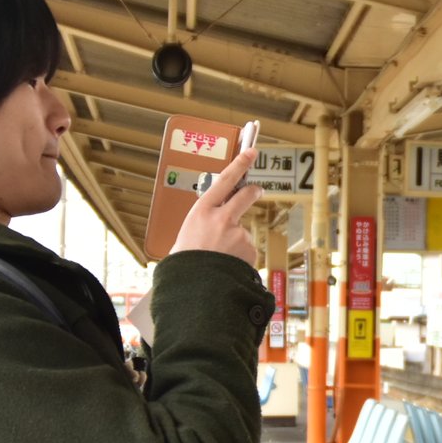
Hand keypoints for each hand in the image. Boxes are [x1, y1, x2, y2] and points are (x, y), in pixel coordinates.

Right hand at [169, 145, 261, 264]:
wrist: (193, 290)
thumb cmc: (185, 262)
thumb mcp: (187, 233)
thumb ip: (205, 222)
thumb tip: (217, 220)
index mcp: (202, 211)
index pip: (225, 180)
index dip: (240, 164)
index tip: (252, 153)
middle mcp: (222, 218)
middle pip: (246, 195)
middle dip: (253, 191)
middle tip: (256, 190)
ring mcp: (238, 233)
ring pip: (242, 231)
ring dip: (236, 243)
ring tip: (219, 259)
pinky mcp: (249, 249)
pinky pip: (246, 250)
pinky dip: (239, 258)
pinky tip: (227, 266)